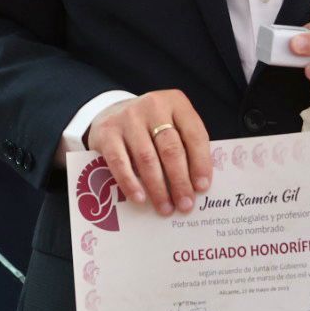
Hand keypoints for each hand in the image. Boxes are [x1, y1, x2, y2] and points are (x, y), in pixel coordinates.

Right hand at [86, 90, 211, 216]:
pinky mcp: (107, 132)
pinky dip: (131, 183)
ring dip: (158, 188)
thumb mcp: (172, 125)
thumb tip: (196, 186)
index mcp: (176, 102)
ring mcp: (128, 118)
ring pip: (147, 158)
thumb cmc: (150, 126)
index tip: (202, 187)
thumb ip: (185, 146)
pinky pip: (120, 163)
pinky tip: (140, 199)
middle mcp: (153, 106)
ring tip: (165, 208)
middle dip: (180, 180)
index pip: (194, 134)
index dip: (200, 163)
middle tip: (185, 204)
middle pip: (170, 148)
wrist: (112, 113)